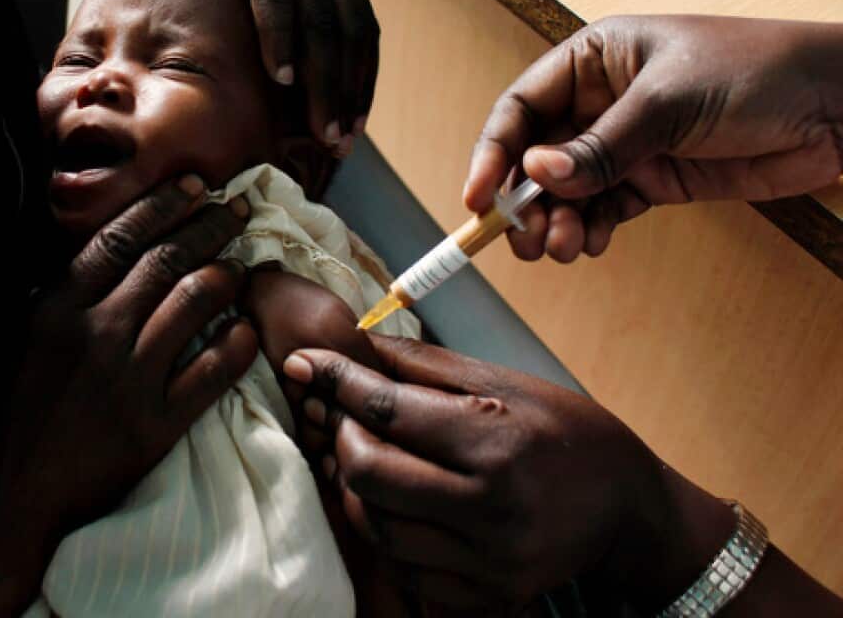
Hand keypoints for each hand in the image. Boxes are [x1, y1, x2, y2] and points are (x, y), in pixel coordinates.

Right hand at [0, 176, 257, 613]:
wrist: (17, 499)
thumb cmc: (9, 419)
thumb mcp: (11, 343)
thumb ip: (49, 297)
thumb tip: (86, 253)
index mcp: (58, 309)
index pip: (120, 238)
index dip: (163, 205)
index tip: (193, 186)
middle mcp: (97, 333)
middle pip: (167, 260)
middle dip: (210, 225)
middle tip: (238, 209)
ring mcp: (130, 378)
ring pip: (196, 302)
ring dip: (228, 274)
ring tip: (243, 265)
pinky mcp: (156, 423)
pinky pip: (213, 371)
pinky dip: (237, 343)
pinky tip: (247, 328)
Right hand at [119, 0, 379, 154]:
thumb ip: (277, 18)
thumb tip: (284, 92)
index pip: (362, 28)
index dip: (362, 81)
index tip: (354, 129)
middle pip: (348, 27)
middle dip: (346, 90)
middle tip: (338, 141)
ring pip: (319, 13)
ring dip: (322, 77)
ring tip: (316, 124)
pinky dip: (280, 35)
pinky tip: (279, 75)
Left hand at [281, 335, 739, 613]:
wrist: (629, 514)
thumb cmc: (567, 434)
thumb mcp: (507, 382)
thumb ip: (425, 367)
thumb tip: (353, 341)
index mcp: (497, 442)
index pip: (387, 410)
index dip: (336, 382)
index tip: (305, 364)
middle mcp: (490, 507)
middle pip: (367, 473)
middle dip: (341, 438)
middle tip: (347, 418)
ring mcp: (486, 560)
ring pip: (375, 524)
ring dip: (356, 486)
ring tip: (368, 457)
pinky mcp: (483, 595)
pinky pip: (402, 564)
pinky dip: (385, 528)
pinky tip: (396, 500)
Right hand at [465, 15, 842, 261]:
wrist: (839, 107)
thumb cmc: (759, 72)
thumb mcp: (669, 101)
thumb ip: (601, 146)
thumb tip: (538, 177)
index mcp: (595, 59)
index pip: (521, 107)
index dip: (494, 152)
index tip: (479, 197)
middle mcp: (601, 101)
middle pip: (534, 157)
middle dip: (522, 201)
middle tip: (523, 239)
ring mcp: (625, 143)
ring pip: (564, 191)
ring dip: (554, 224)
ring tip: (561, 248)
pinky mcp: (653, 179)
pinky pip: (600, 210)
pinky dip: (588, 231)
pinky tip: (589, 244)